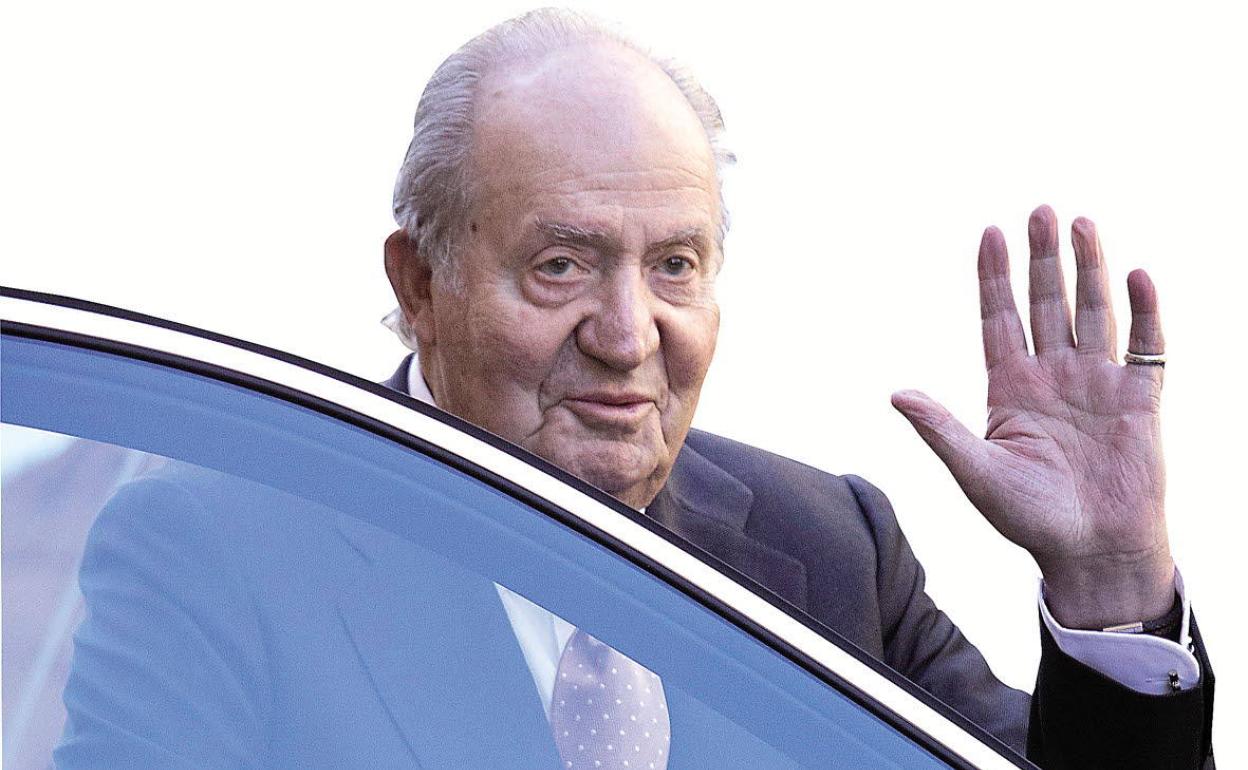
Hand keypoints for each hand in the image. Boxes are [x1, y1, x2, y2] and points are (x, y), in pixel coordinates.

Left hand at [891, 205, 1174, 628]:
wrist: (1092, 554)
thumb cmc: (1029, 519)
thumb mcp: (977, 472)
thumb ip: (941, 429)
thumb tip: (895, 392)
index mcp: (1009, 389)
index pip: (999, 318)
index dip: (994, 277)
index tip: (989, 232)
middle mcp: (1052, 376)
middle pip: (1045, 303)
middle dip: (1042, 258)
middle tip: (1040, 210)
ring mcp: (1097, 384)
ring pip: (1092, 312)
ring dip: (1088, 269)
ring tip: (1081, 223)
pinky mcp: (1140, 401)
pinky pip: (1144, 347)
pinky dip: (1143, 311)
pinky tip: (1135, 275)